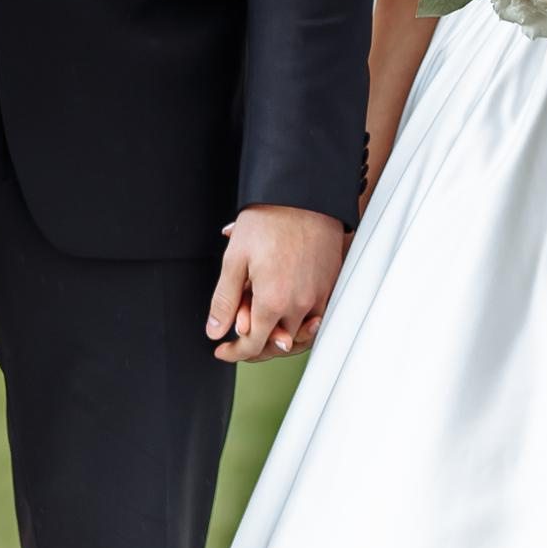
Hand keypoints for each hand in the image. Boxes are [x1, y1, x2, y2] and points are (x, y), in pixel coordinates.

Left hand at [206, 205, 344, 363]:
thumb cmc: (269, 220)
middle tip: (239, 341)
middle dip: (255, 347)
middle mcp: (299, 305)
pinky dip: (302, 325)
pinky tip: (288, 317)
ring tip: (262, 330)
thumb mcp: (235, 259)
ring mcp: (319, 296)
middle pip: (277, 345)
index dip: (235, 352)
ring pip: (300, 335)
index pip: (253, 345)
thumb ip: (225, 300)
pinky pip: (318, 318)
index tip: (223, 351)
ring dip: (279, 338)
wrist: (304, 195)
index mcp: (272, 301)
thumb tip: (215, 330)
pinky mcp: (331, 285)